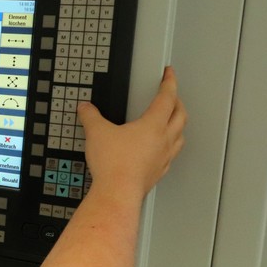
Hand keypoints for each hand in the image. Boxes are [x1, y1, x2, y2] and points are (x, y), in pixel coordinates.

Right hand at [78, 66, 186, 199]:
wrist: (117, 192)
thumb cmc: (114, 165)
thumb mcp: (96, 132)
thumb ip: (91, 116)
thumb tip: (86, 108)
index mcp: (152, 125)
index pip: (167, 98)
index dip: (169, 82)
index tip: (169, 74)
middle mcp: (163, 140)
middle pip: (180, 115)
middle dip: (177, 102)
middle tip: (172, 95)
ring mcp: (163, 157)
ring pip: (180, 136)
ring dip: (178, 125)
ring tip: (172, 122)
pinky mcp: (158, 172)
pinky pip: (171, 155)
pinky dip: (169, 147)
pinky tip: (160, 150)